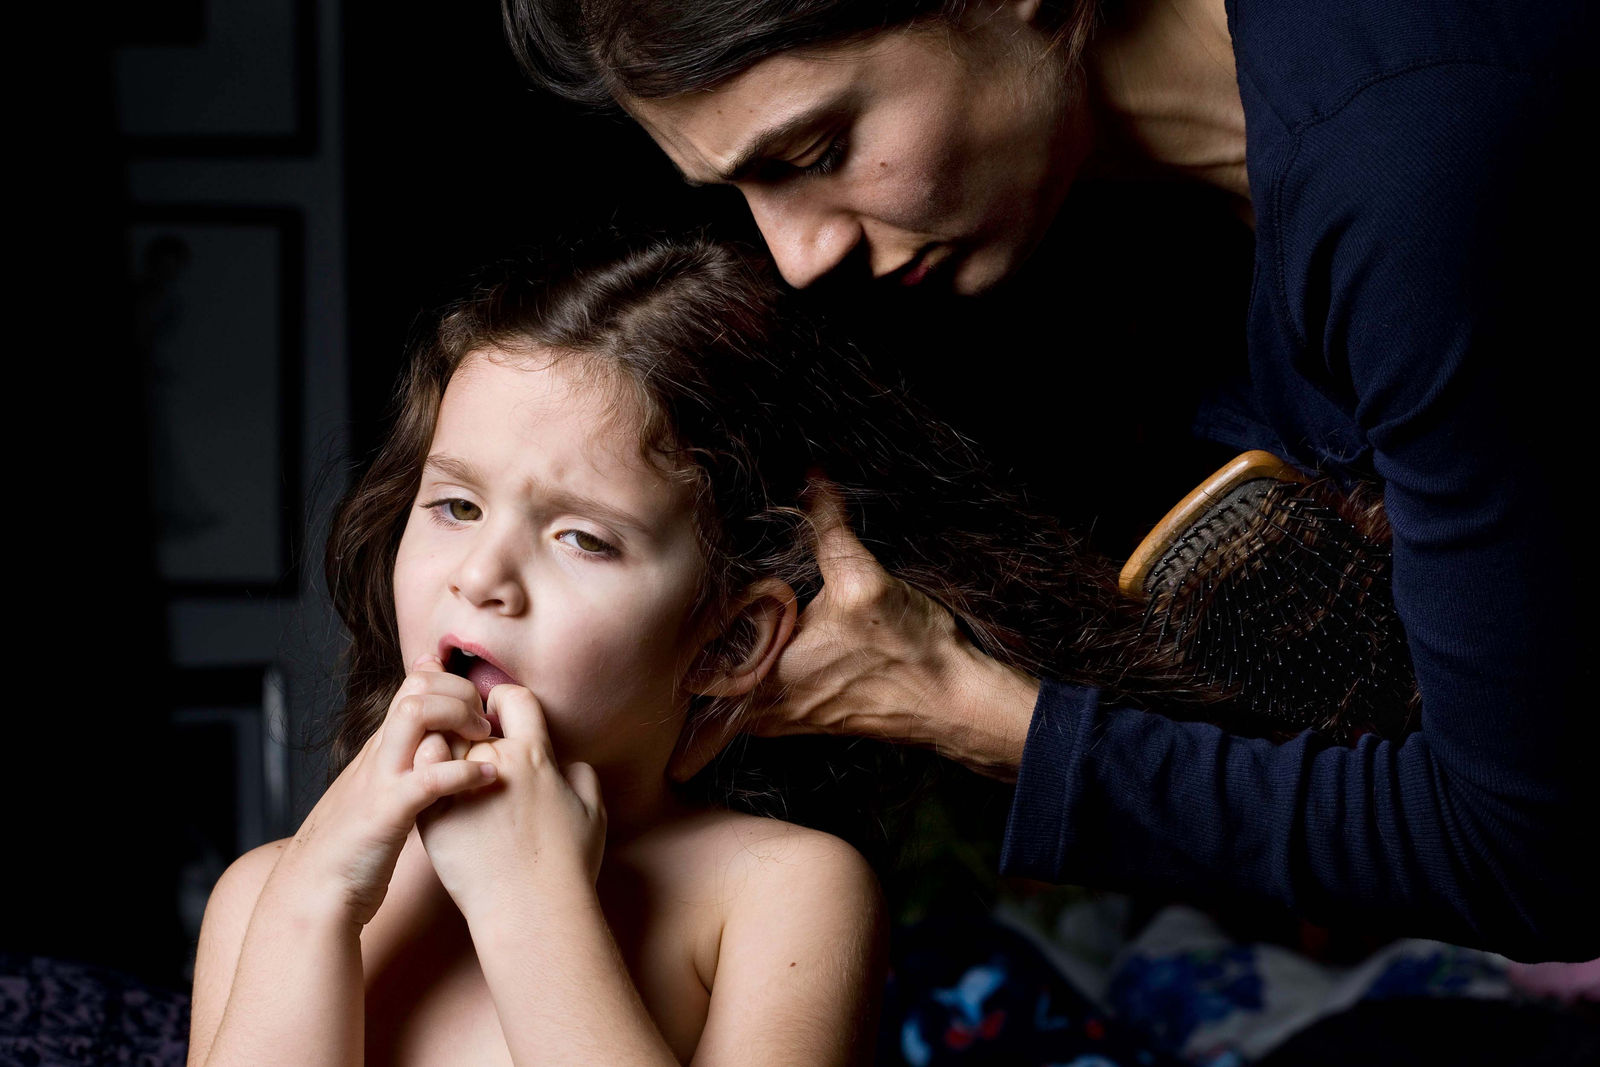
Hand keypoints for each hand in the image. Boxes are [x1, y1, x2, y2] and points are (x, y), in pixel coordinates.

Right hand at [268, 662, 496, 927]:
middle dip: (459, 691)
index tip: (478, 704)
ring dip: (458, 716)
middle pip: (416, 687)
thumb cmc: (354, 848)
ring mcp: (381, 780)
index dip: (450, 681)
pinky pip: (428, 779)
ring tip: (486, 741)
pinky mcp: (387, 814)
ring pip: (414, 715)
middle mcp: (379, 755)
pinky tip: (488, 778)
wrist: (309, 893)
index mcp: (380, 748)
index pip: (413, 685)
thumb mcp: (379, 794)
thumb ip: (401, 765)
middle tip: (486, 724)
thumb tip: (433, 743)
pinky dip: (463, 772)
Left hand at [416, 683, 605, 921]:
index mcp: (534, 756)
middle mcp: (495, 763)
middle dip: (470, 730)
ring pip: (440, 744)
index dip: (503, 700)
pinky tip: (433, 792)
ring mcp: (460, 789)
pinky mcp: (433, 816)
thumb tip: (566, 765)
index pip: (513, 698)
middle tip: (474, 750)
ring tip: (451, 770)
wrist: (530, 910)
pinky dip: (423, 776)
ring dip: (444, 750)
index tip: (498, 715)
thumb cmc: (567, 865)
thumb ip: (581, 776)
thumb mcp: (592, 811)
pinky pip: (420, 779)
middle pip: (470, 722)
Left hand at [668, 485, 1040, 780]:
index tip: (632, 670)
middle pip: (703, 699)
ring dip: (702, 694)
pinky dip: (734, 698)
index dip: (665, 665)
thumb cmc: (910, 651)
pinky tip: (728, 676)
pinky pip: (753, 713)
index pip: (697, 678)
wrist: (953, 700)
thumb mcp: (865, 580)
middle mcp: (772, 705)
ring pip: (727, 710)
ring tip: (662, 681)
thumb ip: (830, 526)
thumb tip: (811, 477)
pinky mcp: (809, 717)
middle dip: (670, 687)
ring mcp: (790, 717)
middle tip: (625, 687)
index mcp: (771, 674)